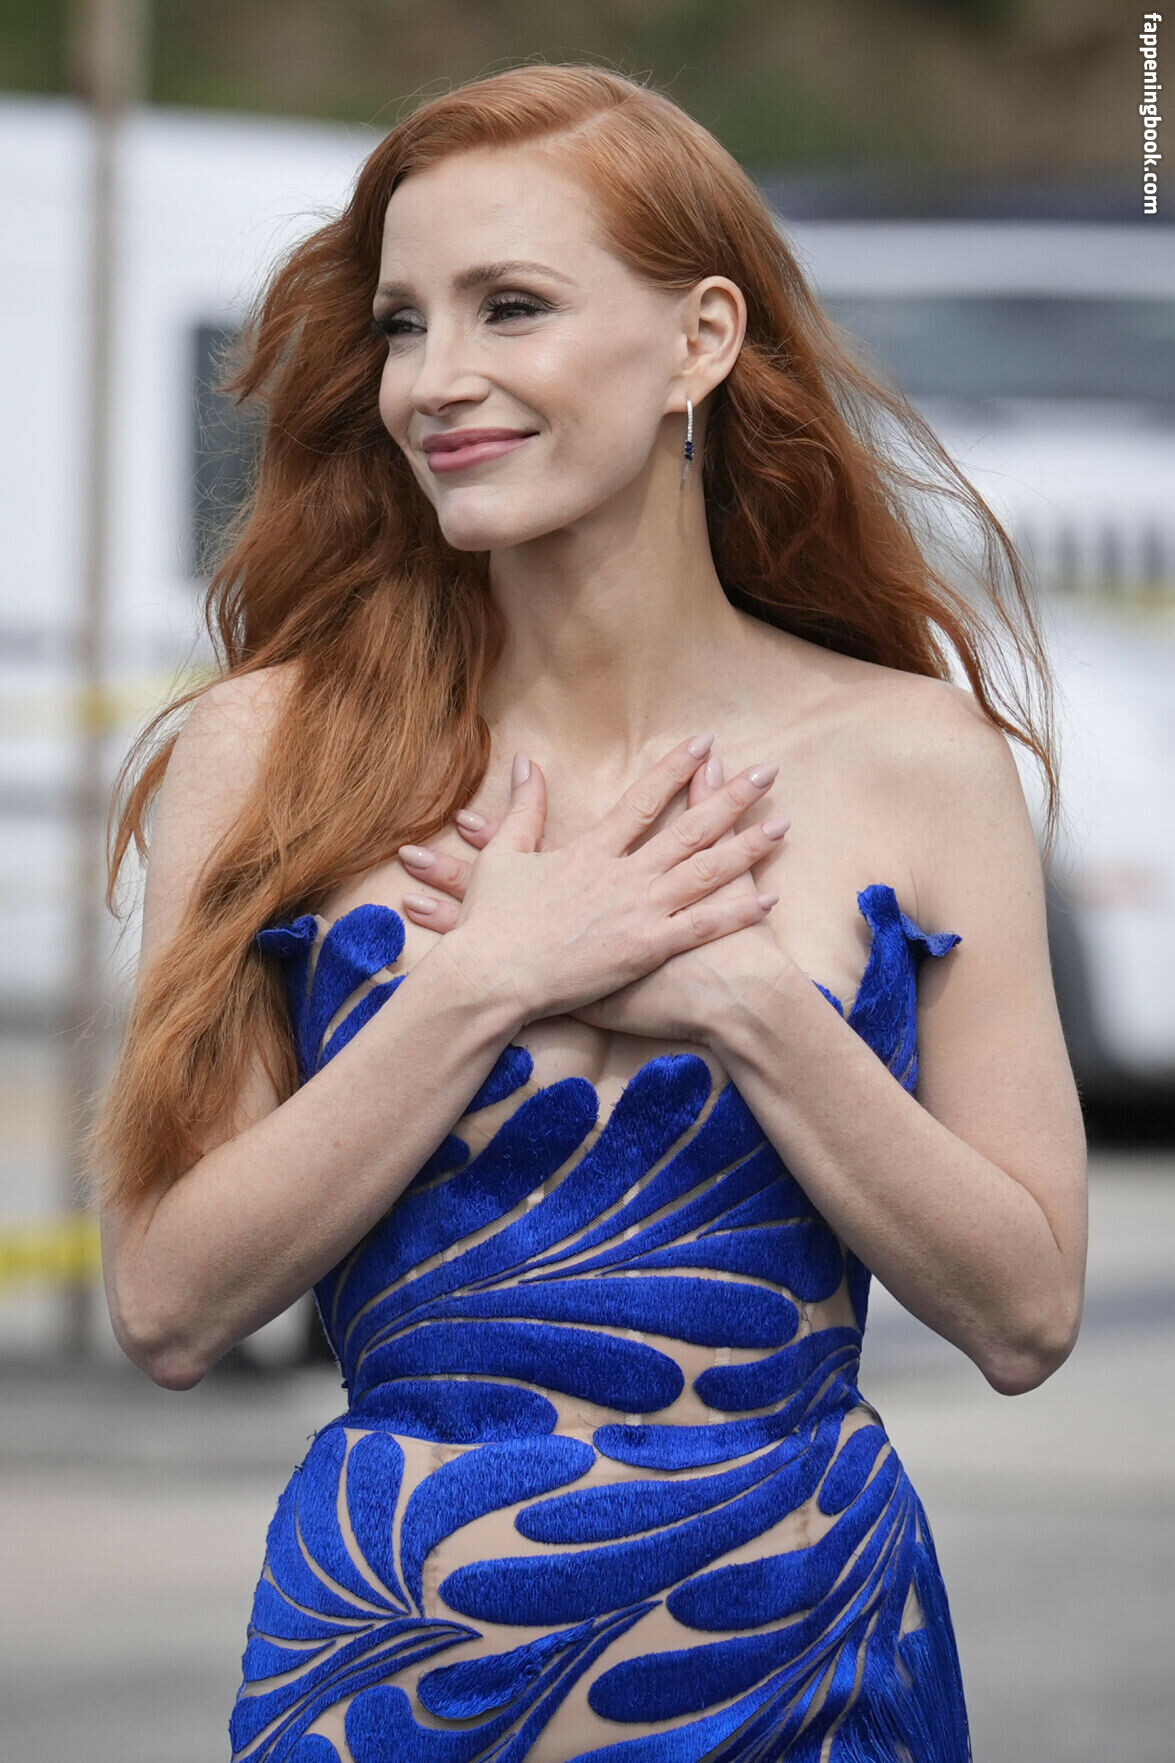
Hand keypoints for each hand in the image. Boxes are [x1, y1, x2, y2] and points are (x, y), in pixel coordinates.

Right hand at [399, 745, 791, 1042]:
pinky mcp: (645, 950)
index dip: (677, 770)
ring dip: (746, 847)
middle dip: (732, 797)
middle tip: (768, 772)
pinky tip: (770, 897)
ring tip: (783, 825)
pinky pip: (702, 927)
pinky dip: (737, 913)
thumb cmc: (490, 923)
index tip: (705, 745)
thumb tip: (527, 762)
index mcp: (591, 851)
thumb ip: (523, 808)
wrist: (490, 976)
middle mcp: (623, 875)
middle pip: (689, 829)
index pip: (645, 800)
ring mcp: (638, 911)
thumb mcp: (501, 856)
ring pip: (705, 872)